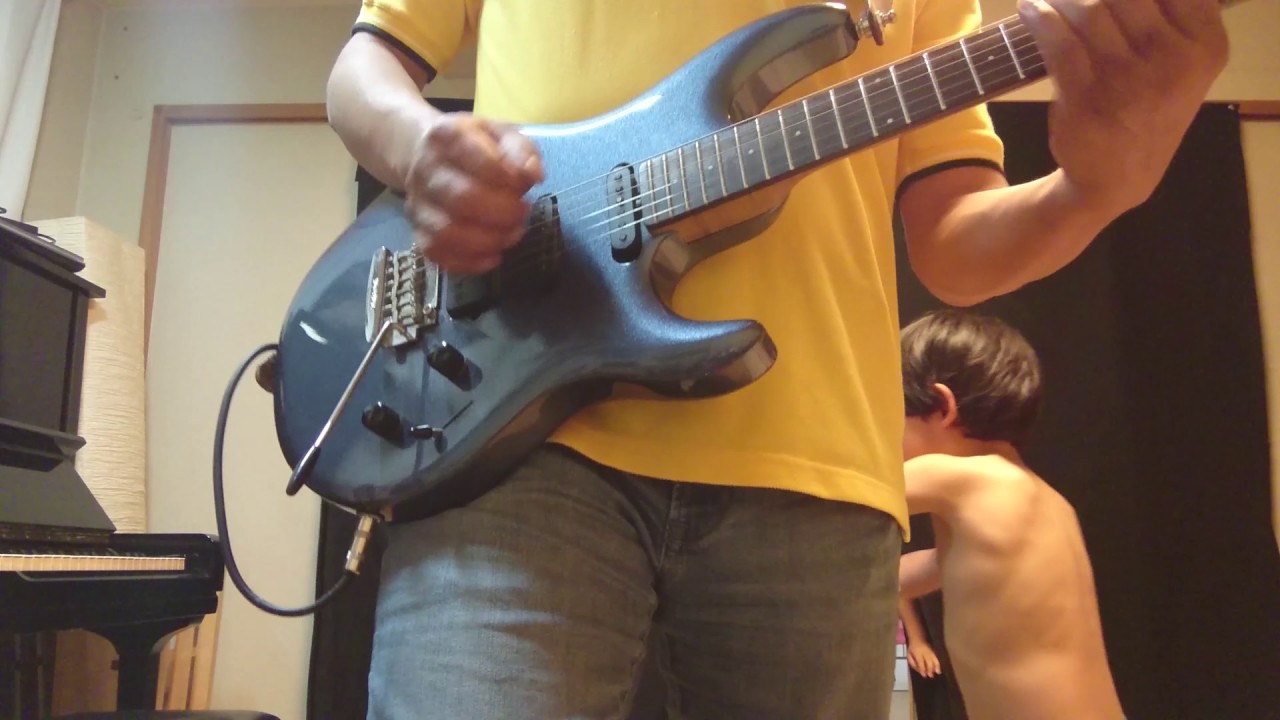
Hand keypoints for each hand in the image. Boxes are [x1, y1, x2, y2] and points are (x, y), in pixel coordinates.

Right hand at [404, 113, 543, 273]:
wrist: (422, 151)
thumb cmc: (473, 144)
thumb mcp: (501, 133)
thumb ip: (522, 151)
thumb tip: (534, 176)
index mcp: (445, 136)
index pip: (477, 158)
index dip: (507, 177)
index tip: (524, 184)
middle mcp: (424, 169)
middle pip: (462, 198)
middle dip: (503, 212)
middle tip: (523, 212)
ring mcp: (417, 203)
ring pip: (447, 231)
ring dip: (489, 240)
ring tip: (512, 234)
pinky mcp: (417, 230)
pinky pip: (437, 253)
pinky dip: (469, 262)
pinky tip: (493, 256)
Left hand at [907, 641, 941, 677]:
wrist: (917, 639)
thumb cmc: (912, 649)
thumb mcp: (909, 655)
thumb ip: (913, 663)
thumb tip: (919, 671)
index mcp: (917, 652)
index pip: (920, 662)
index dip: (922, 669)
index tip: (924, 675)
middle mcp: (924, 652)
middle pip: (928, 661)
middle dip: (930, 669)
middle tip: (930, 676)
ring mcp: (930, 651)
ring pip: (934, 659)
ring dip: (936, 667)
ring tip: (937, 673)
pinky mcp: (933, 651)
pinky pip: (936, 658)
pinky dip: (938, 664)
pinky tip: (939, 670)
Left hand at [1019, 0, 1228, 214]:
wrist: (1116, 177)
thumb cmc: (1148, 109)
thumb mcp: (1181, 65)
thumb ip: (1169, 16)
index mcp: (1205, 45)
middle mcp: (1173, 60)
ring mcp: (1128, 80)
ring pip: (1090, 10)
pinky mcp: (1086, 96)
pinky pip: (1059, 40)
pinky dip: (1041, 18)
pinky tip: (1031, 10)